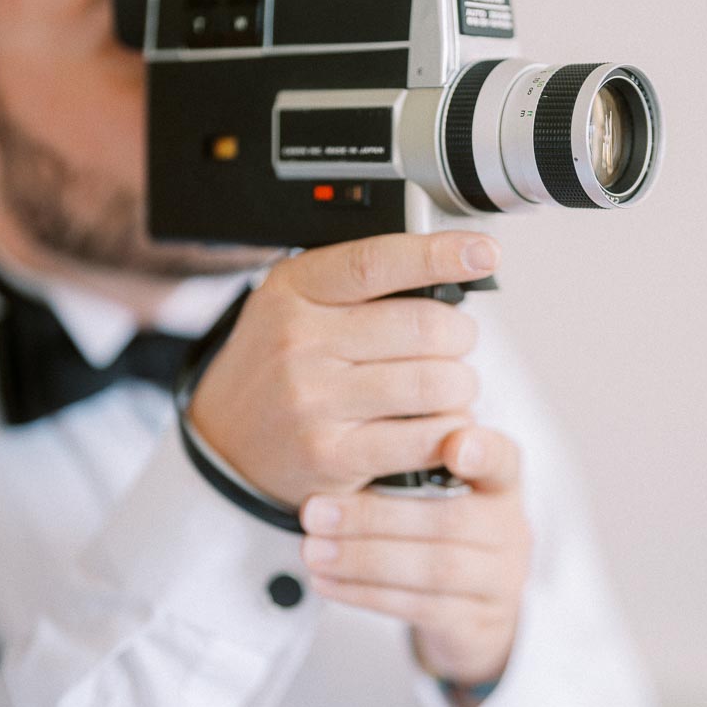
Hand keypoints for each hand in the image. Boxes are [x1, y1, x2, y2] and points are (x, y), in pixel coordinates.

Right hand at [189, 231, 498, 507]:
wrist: (224, 440)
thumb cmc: (278, 364)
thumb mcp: (298, 303)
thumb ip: (360, 284)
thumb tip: (448, 269)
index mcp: (294, 290)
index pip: (376, 262)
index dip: (438, 254)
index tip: (482, 252)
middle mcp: (300, 342)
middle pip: (423, 326)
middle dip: (460, 335)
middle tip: (456, 344)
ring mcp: (314, 401)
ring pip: (433, 383)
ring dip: (461, 386)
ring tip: (449, 387)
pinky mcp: (332, 455)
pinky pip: (422, 438)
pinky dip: (448, 431)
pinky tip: (440, 425)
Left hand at [299, 426, 530, 687]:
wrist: (471, 609)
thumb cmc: (441, 529)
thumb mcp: (437, 489)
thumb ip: (410, 462)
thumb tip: (350, 434)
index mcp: (501, 484)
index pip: (502, 459)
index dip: (483, 452)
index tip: (454, 444)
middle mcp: (509, 528)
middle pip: (450, 521)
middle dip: (375, 516)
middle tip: (315, 511)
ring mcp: (499, 579)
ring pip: (434, 570)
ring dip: (363, 558)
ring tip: (313, 549)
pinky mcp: (476, 622)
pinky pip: (419, 608)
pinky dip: (366, 594)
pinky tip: (327, 581)